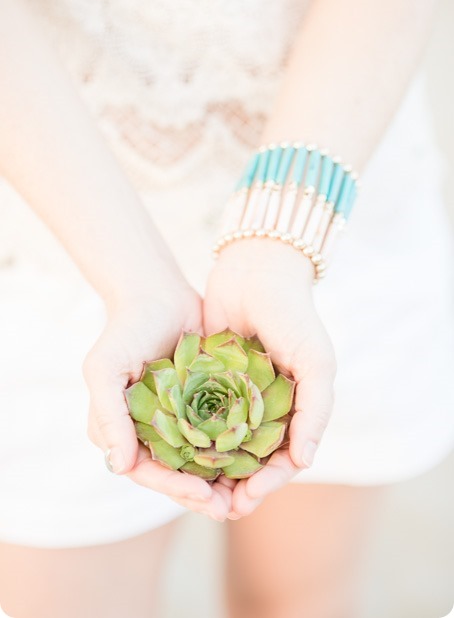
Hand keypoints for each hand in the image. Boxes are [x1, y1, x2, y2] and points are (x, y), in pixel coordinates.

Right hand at [82, 271, 231, 520]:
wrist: (156, 293)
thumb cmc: (124, 330)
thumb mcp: (105, 369)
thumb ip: (108, 416)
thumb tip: (118, 467)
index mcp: (124, 430)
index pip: (147, 471)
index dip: (173, 488)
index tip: (204, 497)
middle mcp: (151, 429)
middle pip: (176, 473)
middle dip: (201, 494)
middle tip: (230, 508)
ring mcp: (179, 417)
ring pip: (200, 458)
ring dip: (221, 479)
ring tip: (247, 495)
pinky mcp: (204, 402)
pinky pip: (219, 431)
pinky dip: (234, 448)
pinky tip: (257, 459)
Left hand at [204, 238, 335, 517]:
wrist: (256, 271)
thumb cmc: (294, 315)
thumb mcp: (316, 360)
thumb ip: (316, 409)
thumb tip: (306, 462)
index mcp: (296, 407)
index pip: (284, 458)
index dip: (268, 483)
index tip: (246, 500)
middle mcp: (266, 406)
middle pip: (251, 459)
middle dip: (236, 486)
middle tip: (214, 507)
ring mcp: (236, 395)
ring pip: (223, 444)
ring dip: (211, 470)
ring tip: (192, 492)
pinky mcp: (208, 381)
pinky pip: (198, 416)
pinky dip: (191, 438)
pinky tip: (174, 455)